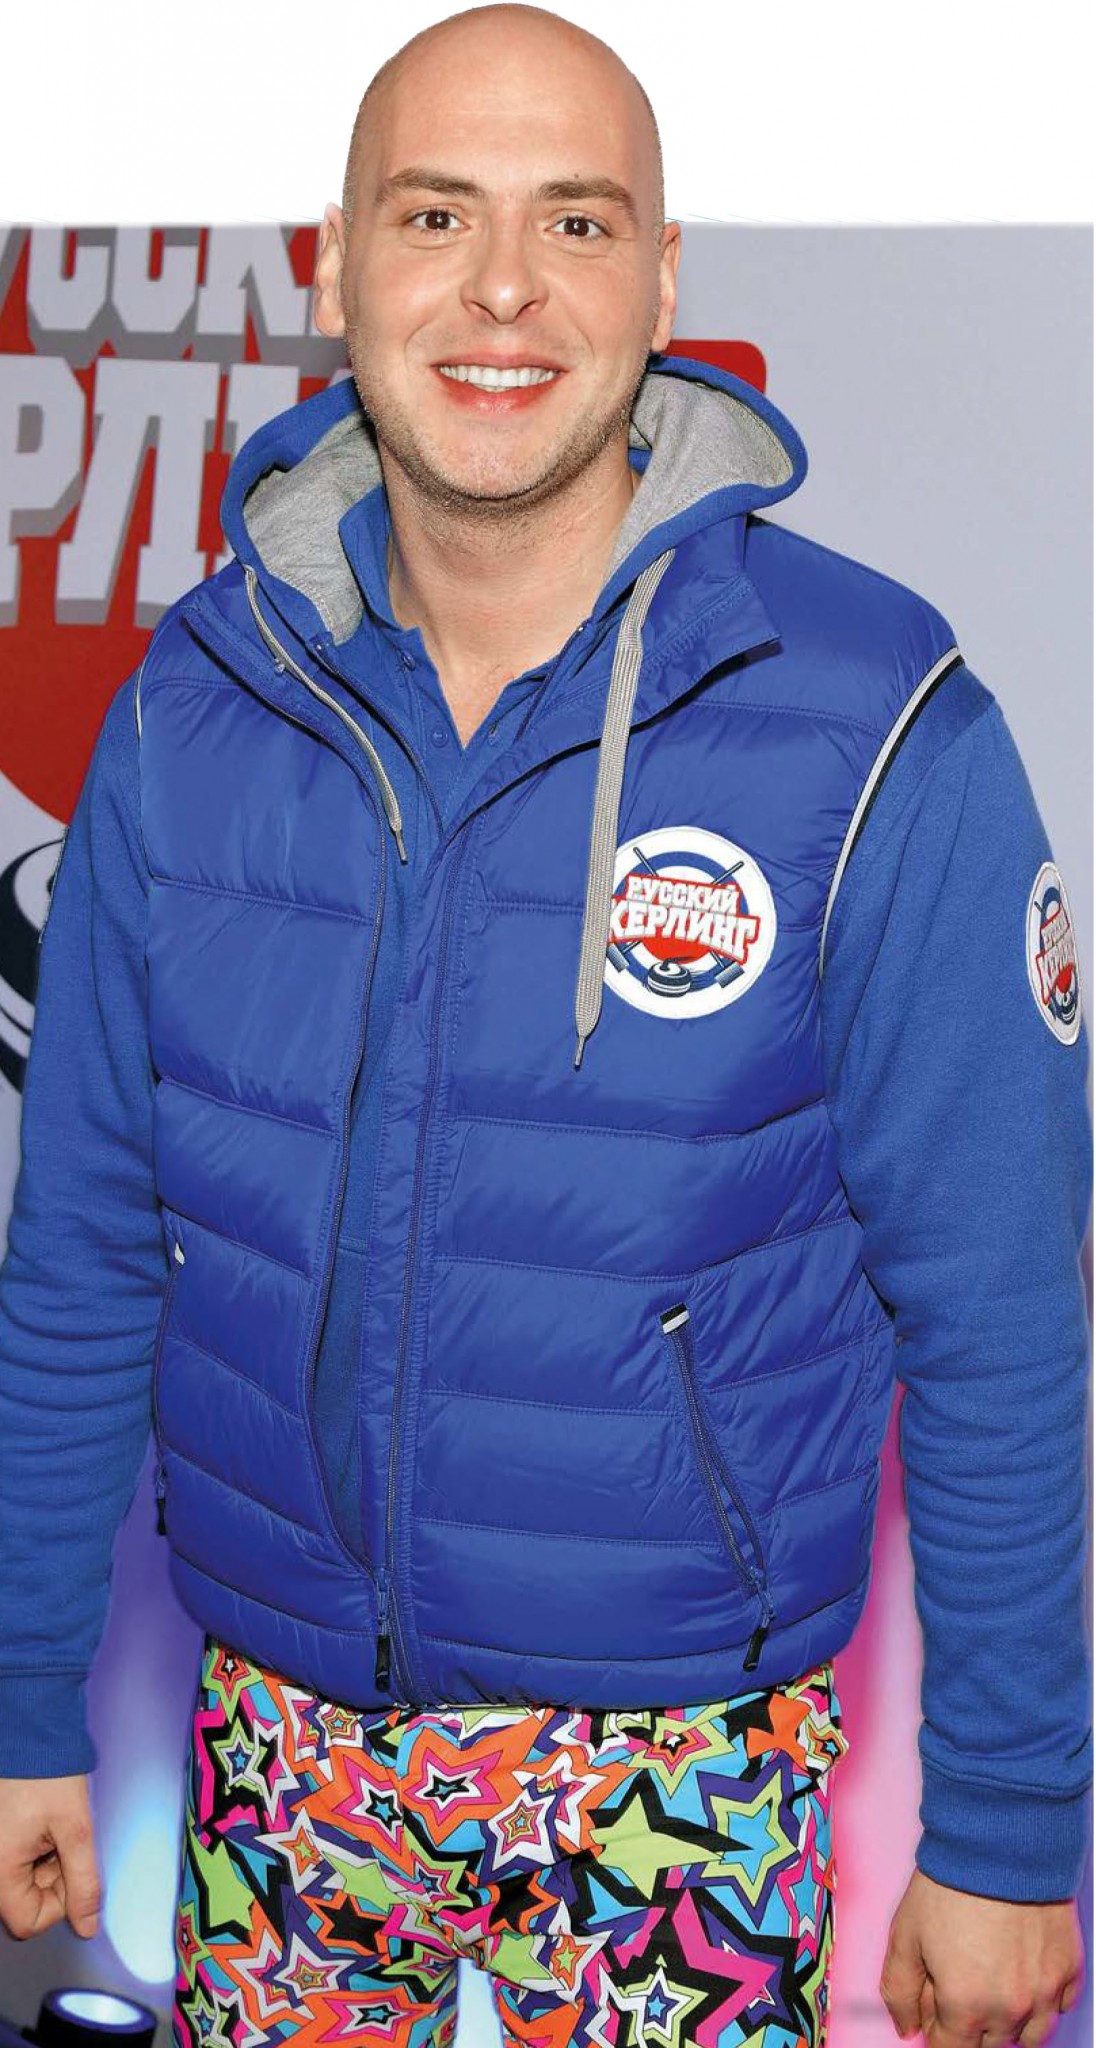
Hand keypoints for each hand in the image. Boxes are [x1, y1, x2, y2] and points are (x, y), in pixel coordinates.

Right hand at [0, 1774, 100, 1940]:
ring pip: (25, 1881)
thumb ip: (83, 1881)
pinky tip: (45, 1823)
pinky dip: (38, 1849)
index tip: (72, 1869)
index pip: (28, 1922)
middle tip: (65, 1840)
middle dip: (55, 1877)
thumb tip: (87, 1925)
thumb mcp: (76, 1828)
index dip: (59, 1903)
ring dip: (48, 1862)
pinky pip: (19, 1861)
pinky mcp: (0, 1840)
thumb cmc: (48, 1773)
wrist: (31, 1733)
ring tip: (54, 1826)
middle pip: (26, 1901)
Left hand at [879, 1868, 1084, 2046]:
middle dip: (971, 2023)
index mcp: (966, 2006)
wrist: (1000, 1843)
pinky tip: (1024, 1972)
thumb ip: (899, 1991)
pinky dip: (1042, 2000)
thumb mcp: (904, 1935)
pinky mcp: (1069, 1970)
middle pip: (989, 2045)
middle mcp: (1010, 2009)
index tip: (935, 2006)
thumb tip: (906, 2027)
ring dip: (1010, 2020)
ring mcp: (1045, 1992)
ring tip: (994, 1981)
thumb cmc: (950, 1885)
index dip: (938, 2030)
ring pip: (1029, 2035)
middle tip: (961, 1979)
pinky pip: (1058, 2006)